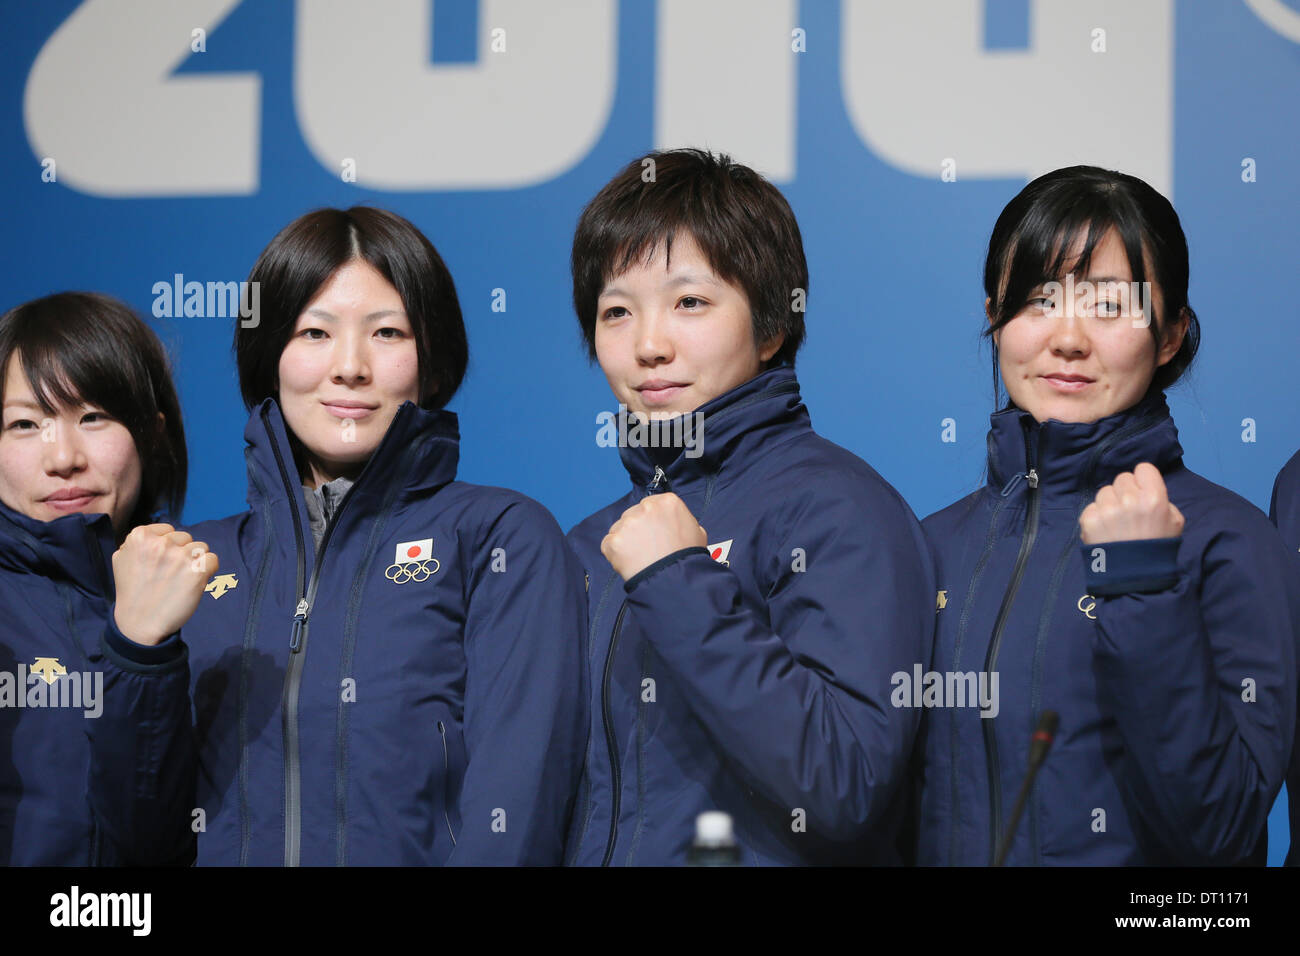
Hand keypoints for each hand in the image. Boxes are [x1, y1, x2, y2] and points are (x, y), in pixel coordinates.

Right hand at [112, 524, 219, 645]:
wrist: (139, 623)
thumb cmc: (133, 592)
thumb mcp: (122, 558)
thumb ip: (139, 543)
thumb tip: (157, 534)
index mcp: (140, 536)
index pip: (168, 530)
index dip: (167, 547)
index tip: (160, 563)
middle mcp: (161, 543)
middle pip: (185, 538)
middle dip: (181, 554)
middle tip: (170, 574)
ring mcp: (180, 557)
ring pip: (201, 547)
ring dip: (195, 562)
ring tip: (181, 579)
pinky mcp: (197, 571)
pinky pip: (213, 559)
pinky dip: (208, 570)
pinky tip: (195, 582)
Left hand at [601, 493, 706, 580]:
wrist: (675, 581)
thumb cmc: (687, 559)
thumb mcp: (697, 532)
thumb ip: (683, 521)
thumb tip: (676, 523)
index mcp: (667, 502)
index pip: (651, 505)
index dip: (652, 521)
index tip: (654, 533)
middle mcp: (646, 507)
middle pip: (633, 514)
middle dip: (637, 530)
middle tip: (647, 548)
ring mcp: (628, 523)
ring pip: (619, 528)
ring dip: (625, 541)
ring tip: (640, 557)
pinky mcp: (614, 540)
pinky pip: (608, 544)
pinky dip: (615, 554)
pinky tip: (630, 562)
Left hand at [1079, 462, 1184, 544]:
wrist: (1135, 576)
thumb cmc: (1157, 547)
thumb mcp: (1174, 522)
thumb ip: (1163, 499)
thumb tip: (1146, 487)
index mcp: (1154, 497)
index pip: (1143, 468)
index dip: (1142, 480)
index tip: (1142, 491)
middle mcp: (1129, 499)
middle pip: (1122, 479)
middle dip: (1125, 492)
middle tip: (1129, 512)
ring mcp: (1107, 509)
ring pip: (1105, 491)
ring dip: (1109, 503)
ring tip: (1117, 523)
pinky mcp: (1089, 519)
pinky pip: (1091, 507)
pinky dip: (1096, 517)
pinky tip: (1105, 531)